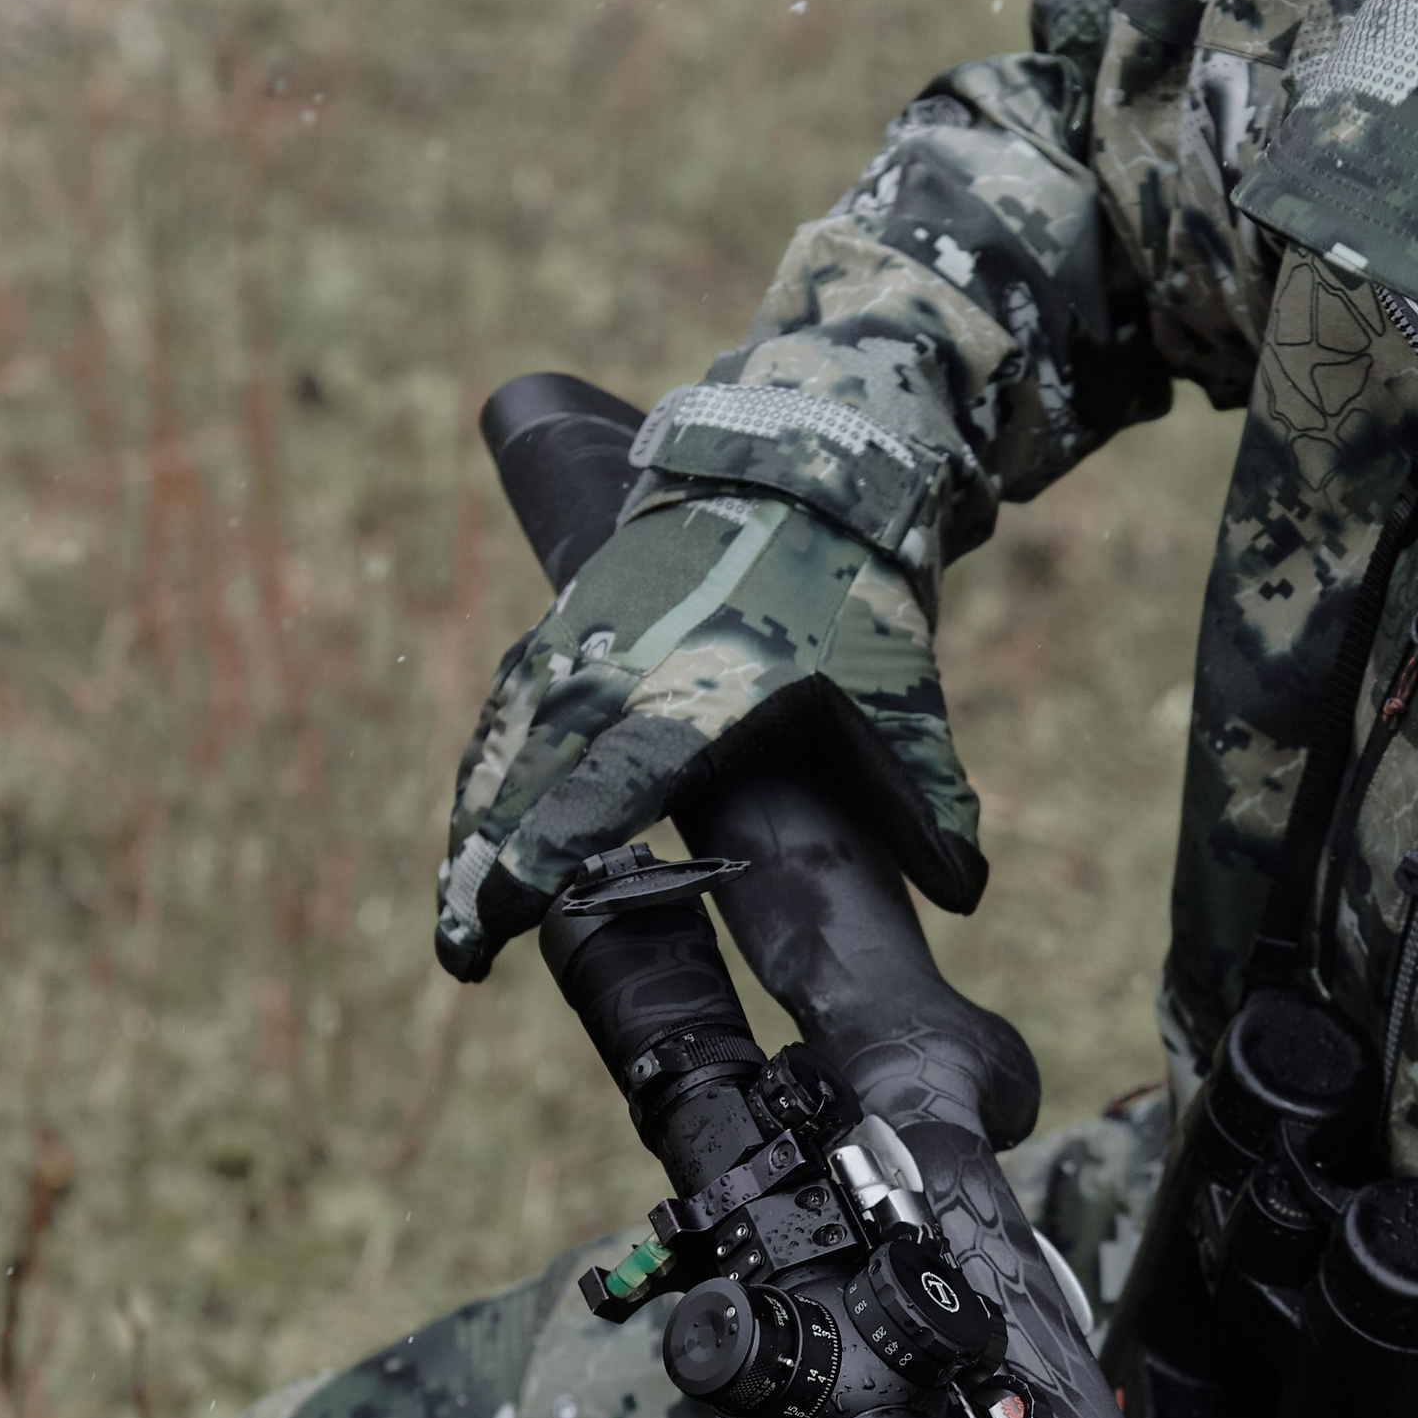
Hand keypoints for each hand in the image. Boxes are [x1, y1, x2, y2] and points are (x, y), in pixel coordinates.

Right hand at [435, 490, 980, 978]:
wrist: (805, 463)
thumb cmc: (853, 590)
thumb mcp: (900, 693)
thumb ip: (926, 795)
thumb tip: (963, 892)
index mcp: (698, 689)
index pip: (605, 785)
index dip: (547, 852)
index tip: (502, 916)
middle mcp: (624, 662)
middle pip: (530, 773)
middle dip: (484, 866)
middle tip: (459, 954)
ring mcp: (590, 633)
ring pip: (509, 734)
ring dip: (477, 818)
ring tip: (454, 904)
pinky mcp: (577, 614)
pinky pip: (517, 694)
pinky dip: (492, 758)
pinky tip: (476, 811)